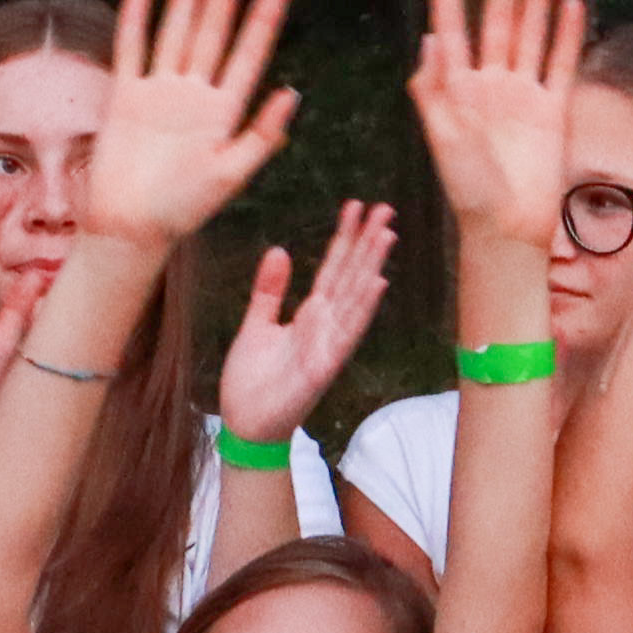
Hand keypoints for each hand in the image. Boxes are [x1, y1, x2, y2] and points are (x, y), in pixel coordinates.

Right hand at [85, 0, 303, 251]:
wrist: (130, 228)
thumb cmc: (182, 209)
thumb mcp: (231, 176)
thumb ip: (261, 135)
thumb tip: (293, 93)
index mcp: (224, 113)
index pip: (248, 56)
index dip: (262, 22)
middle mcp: (194, 97)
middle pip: (213, 34)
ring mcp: (158, 94)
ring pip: (175, 34)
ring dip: (187, 0)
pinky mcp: (125, 98)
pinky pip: (131, 52)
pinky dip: (136, 24)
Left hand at [215, 203, 398, 447]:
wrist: (245, 425)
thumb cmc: (252, 382)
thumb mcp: (256, 326)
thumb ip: (269, 291)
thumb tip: (280, 250)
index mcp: (310, 315)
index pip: (332, 268)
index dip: (344, 236)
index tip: (356, 206)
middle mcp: (326, 326)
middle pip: (351, 275)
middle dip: (367, 242)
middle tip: (385, 207)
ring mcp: (328, 345)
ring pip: (355, 297)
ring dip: (372, 266)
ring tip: (387, 234)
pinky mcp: (323, 366)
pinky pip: (347, 333)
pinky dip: (362, 308)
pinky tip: (377, 283)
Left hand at [398, 0, 580, 246]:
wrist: (508, 228)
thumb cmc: (468, 189)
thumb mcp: (441, 138)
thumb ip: (433, 90)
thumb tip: (428, 39)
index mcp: (458, 89)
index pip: (452, 28)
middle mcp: (491, 85)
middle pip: (497, 20)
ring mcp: (524, 95)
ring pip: (530, 34)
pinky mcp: (553, 110)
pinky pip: (561, 64)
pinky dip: (567, 35)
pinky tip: (570, 4)